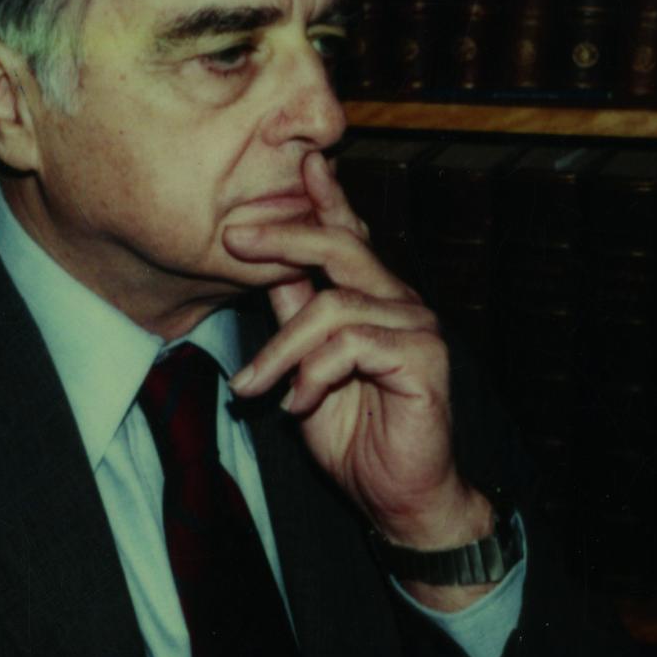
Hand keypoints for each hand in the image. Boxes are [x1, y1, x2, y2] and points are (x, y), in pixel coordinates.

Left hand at [224, 152, 491, 560]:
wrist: (397, 496)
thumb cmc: (353, 432)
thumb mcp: (305, 366)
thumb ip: (295, 316)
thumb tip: (267, 268)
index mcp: (371, 296)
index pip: (346, 234)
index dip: (324, 197)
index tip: (300, 161)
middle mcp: (398, 300)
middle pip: (341, 246)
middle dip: (283, 235)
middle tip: (232, 236)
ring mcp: (417, 326)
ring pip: (333, 306)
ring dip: (281, 349)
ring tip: (255, 388)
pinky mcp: (424, 358)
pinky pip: (353, 344)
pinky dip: (315, 373)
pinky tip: (300, 403)